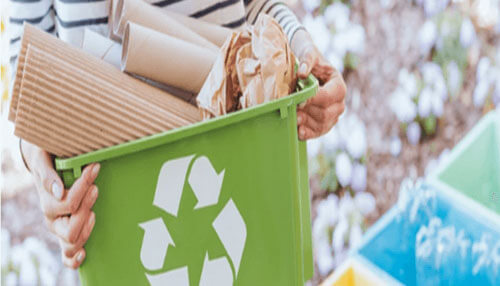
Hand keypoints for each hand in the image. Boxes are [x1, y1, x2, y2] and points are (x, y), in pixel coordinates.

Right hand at [21, 141, 99, 268]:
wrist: (45, 160)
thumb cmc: (47, 157)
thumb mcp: (43, 158)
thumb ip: (48, 174)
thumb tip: (58, 190)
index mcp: (47, 202)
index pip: (68, 203)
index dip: (83, 186)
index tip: (94, 167)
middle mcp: (52, 219)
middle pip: (70, 228)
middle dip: (86, 208)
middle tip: (95, 188)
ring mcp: (60, 229)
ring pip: (71, 243)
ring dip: (86, 230)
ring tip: (94, 213)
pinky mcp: (67, 234)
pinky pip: (67, 256)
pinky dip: (74, 258)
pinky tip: (85, 253)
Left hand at [291, 29, 345, 139]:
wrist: (308, 70)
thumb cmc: (310, 61)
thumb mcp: (309, 53)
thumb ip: (307, 60)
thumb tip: (302, 74)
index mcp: (339, 86)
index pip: (329, 96)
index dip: (314, 100)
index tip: (300, 100)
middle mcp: (339, 103)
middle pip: (325, 113)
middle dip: (308, 112)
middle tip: (293, 110)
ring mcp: (333, 115)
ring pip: (321, 124)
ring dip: (306, 123)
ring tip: (293, 118)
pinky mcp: (324, 124)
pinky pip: (318, 132)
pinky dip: (308, 133)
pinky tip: (298, 131)